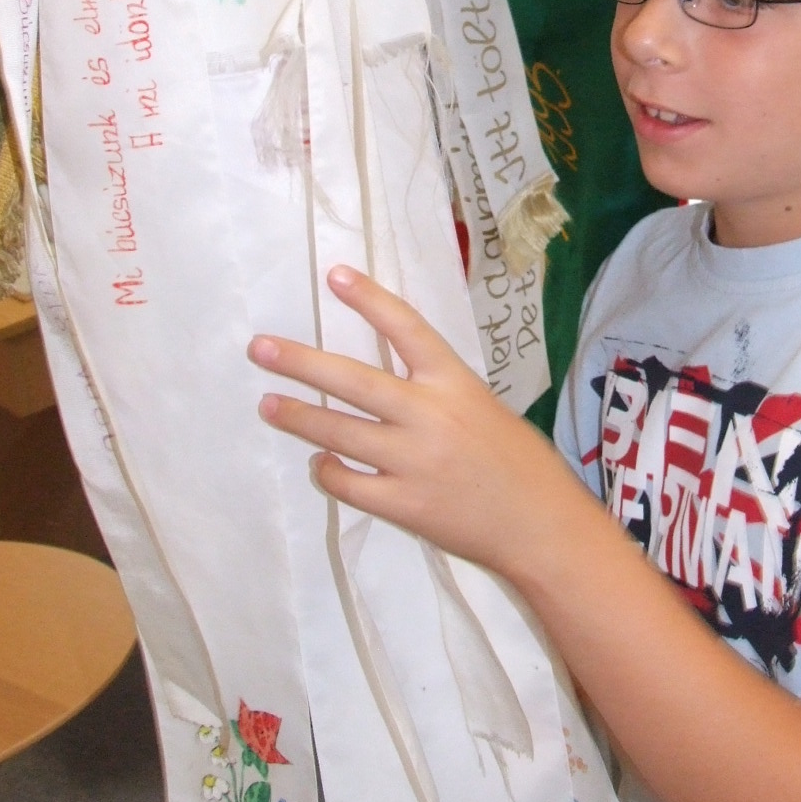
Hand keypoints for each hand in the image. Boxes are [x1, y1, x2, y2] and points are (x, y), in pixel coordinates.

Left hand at [250, 266, 598, 581]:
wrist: (540, 526)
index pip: (406, 328)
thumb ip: (437, 395)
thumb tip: (384, 390)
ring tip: (268, 405)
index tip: (334, 275)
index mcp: (456, 383)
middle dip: (301, 362)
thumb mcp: (484, 409)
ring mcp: (413, 461)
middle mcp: (430, 415)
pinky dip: (328, 471)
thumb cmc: (520, 463)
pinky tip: (320, 463)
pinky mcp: (403, 504)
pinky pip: (348, 483)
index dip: (369, 300)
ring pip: (339, 432)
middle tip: (260, 348)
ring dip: (298, 416)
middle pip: (353, 380)